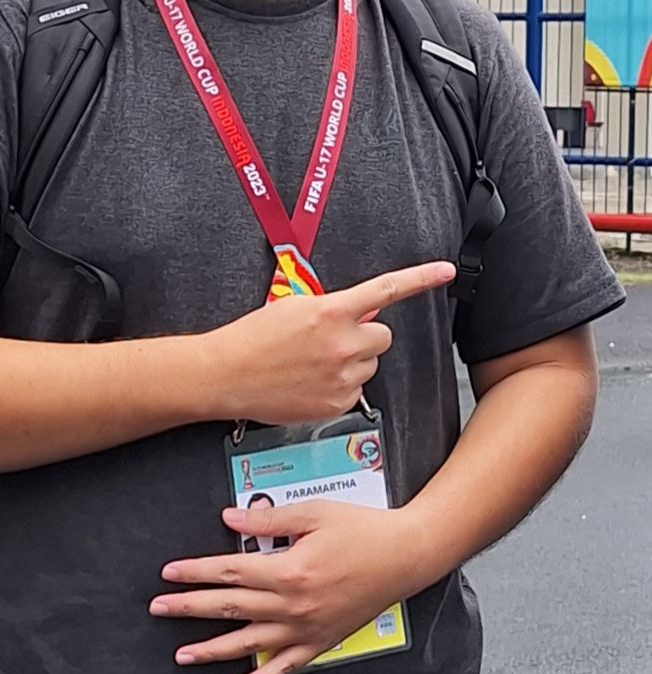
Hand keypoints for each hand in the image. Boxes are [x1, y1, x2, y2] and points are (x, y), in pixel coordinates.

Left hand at [149, 499, 433, 673]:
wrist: (406, 556)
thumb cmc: (361, 528)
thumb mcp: (314, 513)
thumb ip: (270, 519)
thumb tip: (230, 518)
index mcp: (287, 570)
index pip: (229, 571)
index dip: (195, 573)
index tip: (167, 574)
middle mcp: (292, 605)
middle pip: (230, 608)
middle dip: (190, 609)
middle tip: (157, 610)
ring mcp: (307, 629)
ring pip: (250, 644)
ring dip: (213, 650)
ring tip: (182, 655)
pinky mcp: (322, 641)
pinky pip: (286, 667)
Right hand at [200, 262, 454, 424]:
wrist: (227, 373)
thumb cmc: (254, 337)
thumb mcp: (293, 306)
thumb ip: (331, 308)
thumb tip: (357, 315)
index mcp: (331, 312)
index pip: (386, 290)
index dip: (421, 278)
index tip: (447, 270)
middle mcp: (342, 344)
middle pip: (383, 336)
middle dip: (365, 337)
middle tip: (334, 340)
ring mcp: (341, 376)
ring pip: (370, 365)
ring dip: (352, 362)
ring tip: (314, 364)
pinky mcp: (336, 403)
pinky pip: (355, 391)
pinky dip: (339, 387)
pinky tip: (311, 384)